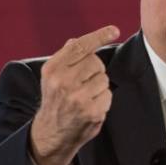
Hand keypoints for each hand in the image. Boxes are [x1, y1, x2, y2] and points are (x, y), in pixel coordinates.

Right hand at [30, 25, 119, 164]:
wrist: (51, 134)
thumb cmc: (56, 100)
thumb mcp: (52, 77)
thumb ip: (65, 58)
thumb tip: (77, 41)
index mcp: (52, 69)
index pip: (80, 46)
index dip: (99, 36)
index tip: (114, 30)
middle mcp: (63, 82)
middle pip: (96, 62)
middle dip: (95, 71)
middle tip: (84, 84)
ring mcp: (77, 97)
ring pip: (104, 79)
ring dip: (99, 87)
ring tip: (85, 97)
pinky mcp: (91, 111)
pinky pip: (108, 95)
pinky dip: (103, 100)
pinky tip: (90, 107)